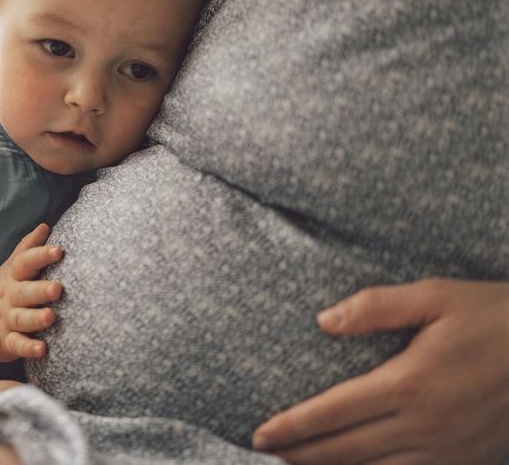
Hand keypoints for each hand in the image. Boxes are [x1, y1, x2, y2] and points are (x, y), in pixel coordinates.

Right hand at [0, 223, 63, 362]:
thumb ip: (28, 247)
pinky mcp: (7, 341)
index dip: (41, 255)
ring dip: (36, 319)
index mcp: (14, 276)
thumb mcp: (11, 267)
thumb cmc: (4, 288)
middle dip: (41, 290)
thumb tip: (45, 225)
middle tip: (58, 289)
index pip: (26, 262)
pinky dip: (28, 348)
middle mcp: (11, 296)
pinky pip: (17, 345)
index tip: (59, 250)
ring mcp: (8, 319)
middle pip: (25, 291)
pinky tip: (42, 350)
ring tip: (50, 317)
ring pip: (22, 319)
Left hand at [252, 278, 508, 464]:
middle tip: (265, 452)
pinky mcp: (470, 460)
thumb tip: (323, 321)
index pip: (334, 412)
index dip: (293, 426)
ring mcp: (449, 449)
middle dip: (302, 454)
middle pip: (347, 450)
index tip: (260, 433)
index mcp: (408, 383)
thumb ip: (376, 307)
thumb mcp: (435, 296)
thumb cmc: (494, 316)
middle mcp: (424, 425)